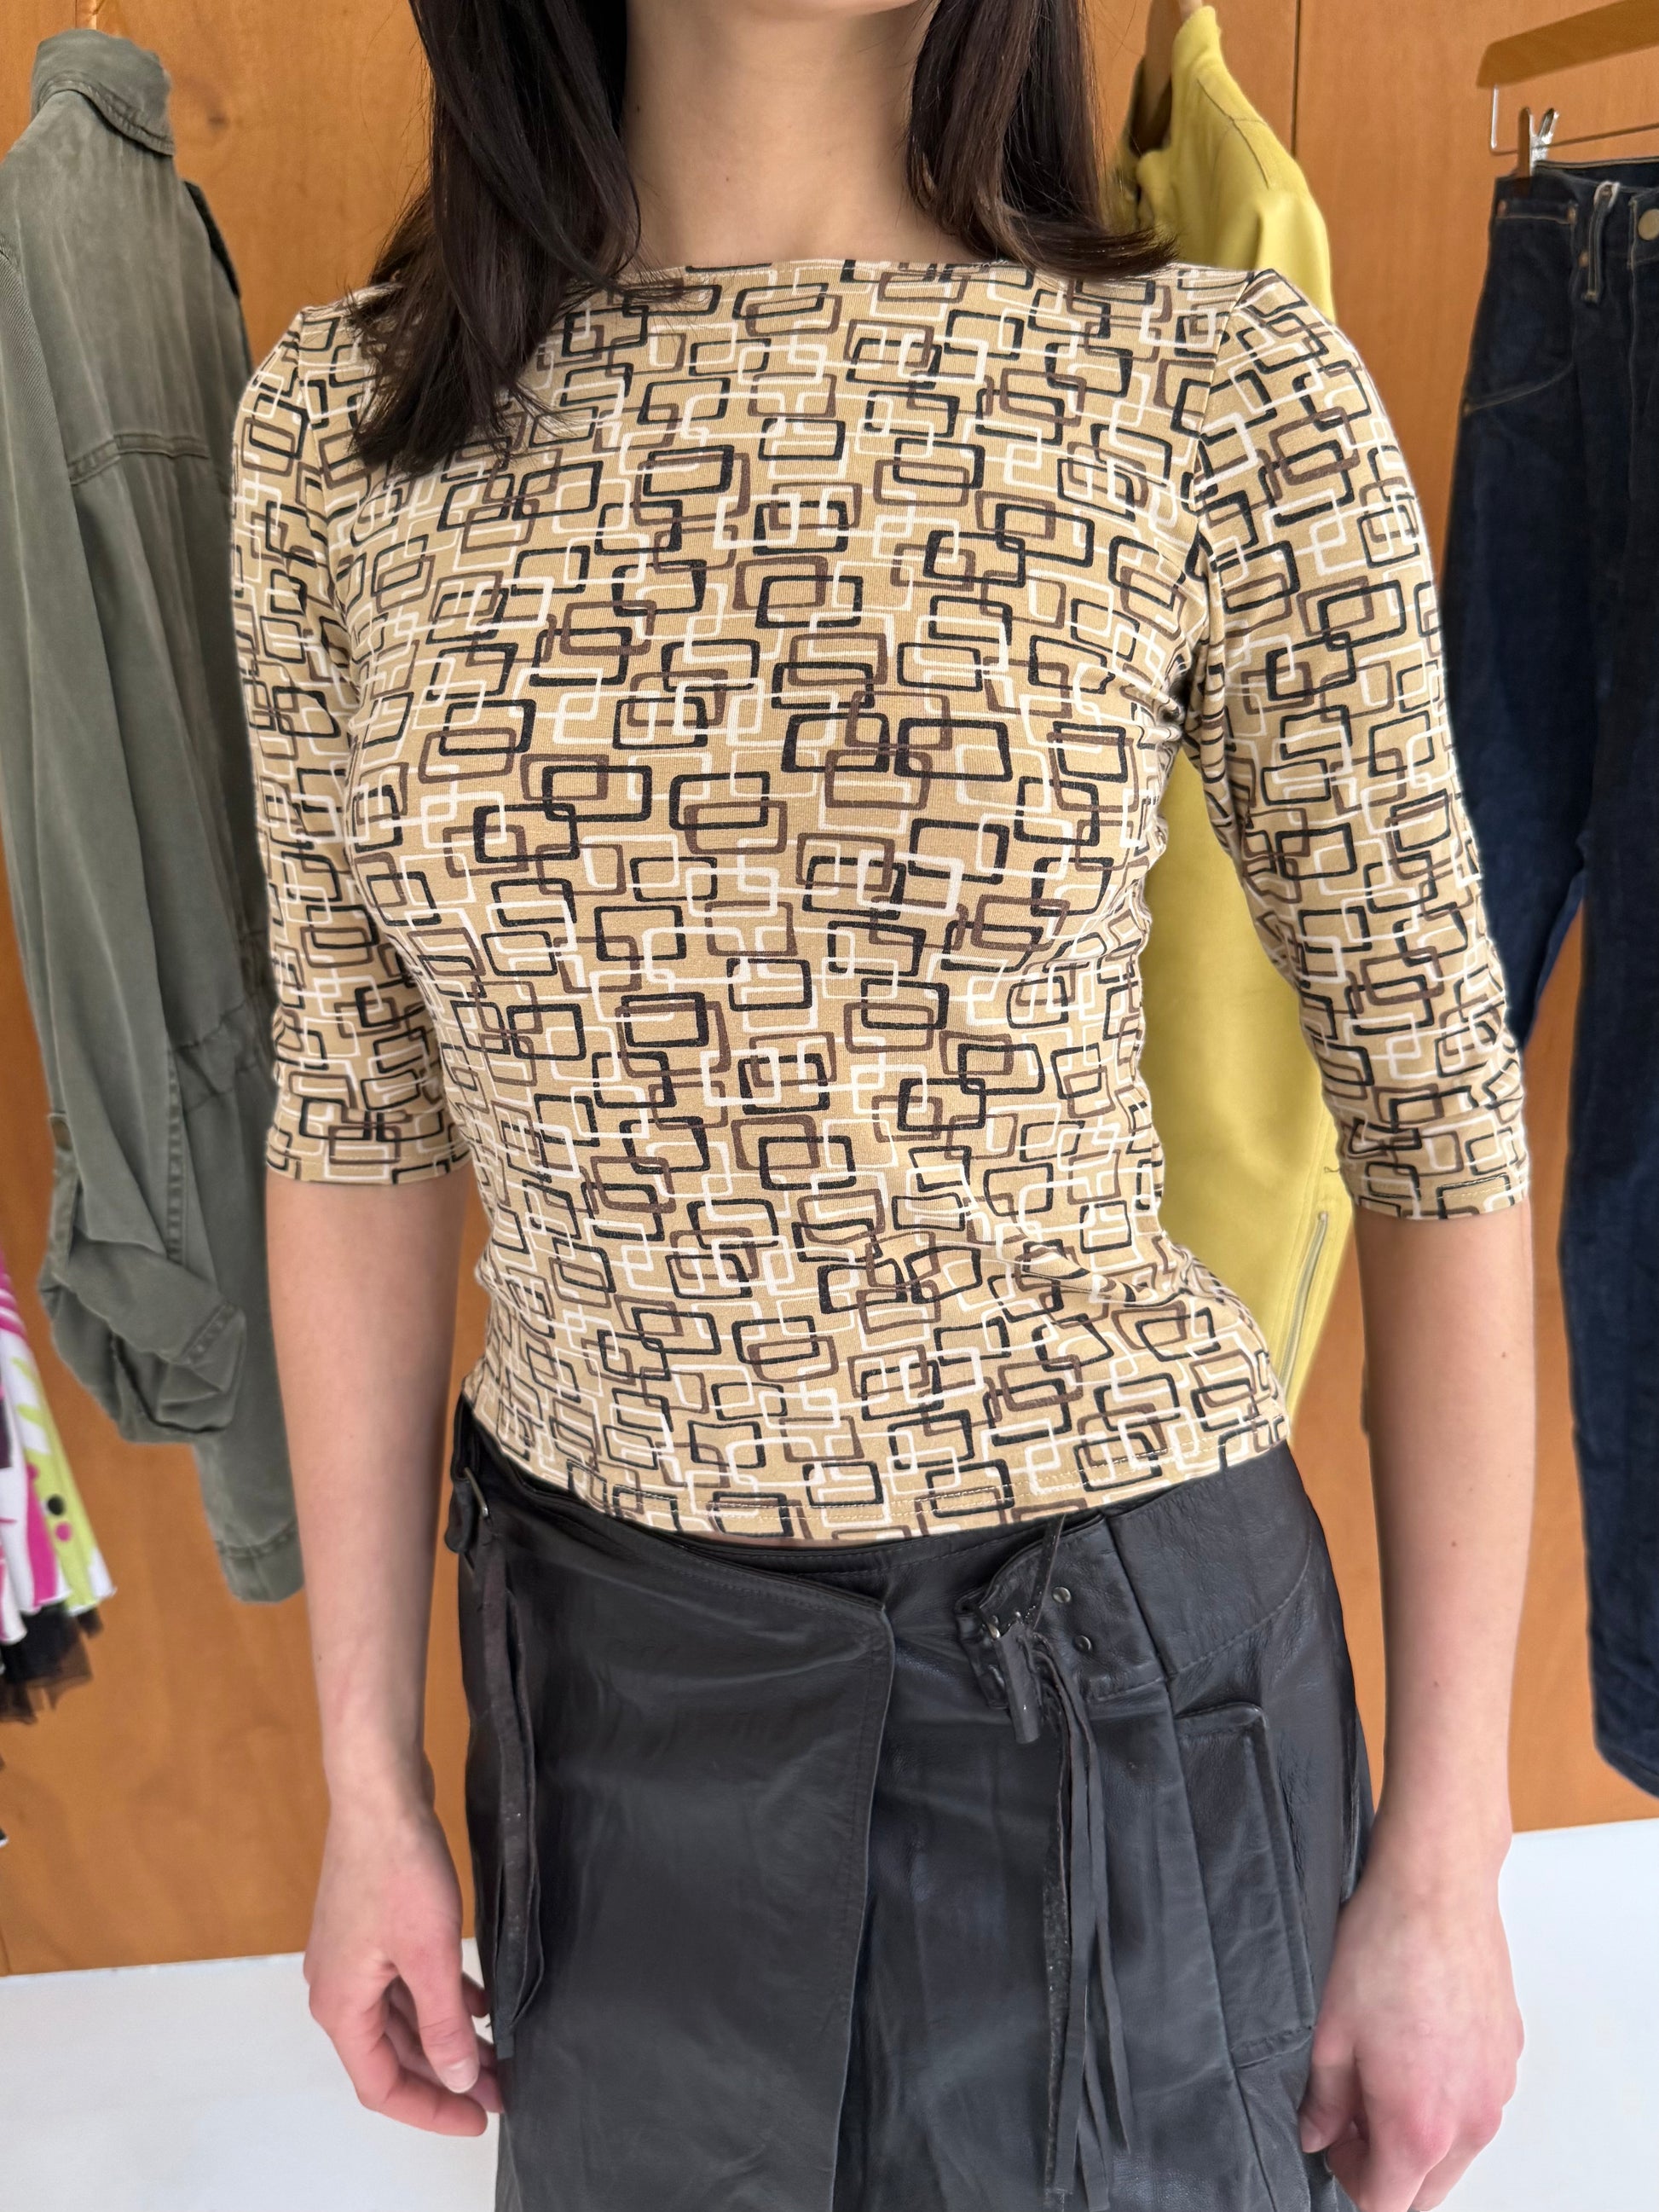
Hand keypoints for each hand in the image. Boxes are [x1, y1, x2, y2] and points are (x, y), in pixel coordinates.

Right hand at [304, 1767, 501, 2134]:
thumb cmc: (395, 1864)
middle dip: (447, 2076)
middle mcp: (339, 1988)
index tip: (478, 2118)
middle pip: (393, 2055)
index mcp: (342, 2006)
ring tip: (498, 2053)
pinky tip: (478, 2002)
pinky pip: (407, 1983)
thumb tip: (459, 2076)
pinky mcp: (373, 1929)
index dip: (432, 2109)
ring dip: (447, 2038)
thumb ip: (443, 2023)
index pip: (382, 2086)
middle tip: (500, 2088)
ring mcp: (354, 1957)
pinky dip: (440, 1999)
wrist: (380, 1792)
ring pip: (403, 2019)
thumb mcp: (430, 1955)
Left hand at [1298, 1836, 1521, 2210]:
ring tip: (1379, 2075)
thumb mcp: (1330, 2030)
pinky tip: (1414, 2048)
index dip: (1349, 2180)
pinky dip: (1447, 2098)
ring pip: (1457, 2150)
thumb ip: (1324, 2099)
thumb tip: (1317, 2133)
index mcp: (1419, 2125)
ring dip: (1418, 2135)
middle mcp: (1470, 2119)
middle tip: (1349, 2116)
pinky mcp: (1508, 2056)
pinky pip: (1477, 2103)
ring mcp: (1496, 2089)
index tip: (1331, 2144)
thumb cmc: (1385, 1946)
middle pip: (1428, 2189)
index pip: (1387, 2202)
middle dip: (1385, 2167)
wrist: (1437, 1888)